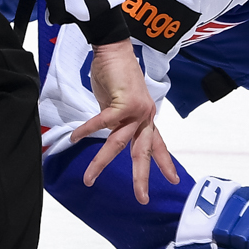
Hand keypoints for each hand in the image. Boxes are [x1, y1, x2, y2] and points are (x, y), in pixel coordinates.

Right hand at [74, 38, 177, 202]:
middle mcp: (145, 117)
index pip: (158, 145)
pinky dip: (86, 130)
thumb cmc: (116, 75)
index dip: (165, 164)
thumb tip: (106, 132)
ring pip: (118, 144)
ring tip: (88, 179)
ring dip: (101, 163)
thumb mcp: (119, 104)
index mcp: (146, 119)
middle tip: (142, 198)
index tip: (174, 180)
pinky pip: (102, 122)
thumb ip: (117, 121)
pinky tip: (75, 138)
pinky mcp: (123, 103)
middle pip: (143, 153)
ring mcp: (136, 111)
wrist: (114, 50)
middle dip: (142, 177)